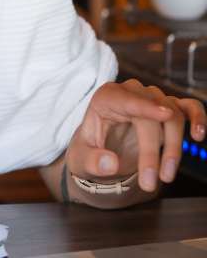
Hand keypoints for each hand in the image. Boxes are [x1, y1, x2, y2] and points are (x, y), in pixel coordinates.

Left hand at [67, 79, 206, 191]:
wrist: (100, 150)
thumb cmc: (90, 149)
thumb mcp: (80, 158)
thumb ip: (91, 160)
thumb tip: (110, 163)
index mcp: (107, 98)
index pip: (127, 99)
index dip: (146, 107)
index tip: (165, 115)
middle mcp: (132, 93)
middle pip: (152, 115)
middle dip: (153, 151)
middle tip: (150, 181)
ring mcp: (153, 100)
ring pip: (173, 116)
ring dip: (173, 148)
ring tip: (166, 176)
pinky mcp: (169, 110)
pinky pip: (189, 107)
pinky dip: (198, 118)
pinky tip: (198, 135)